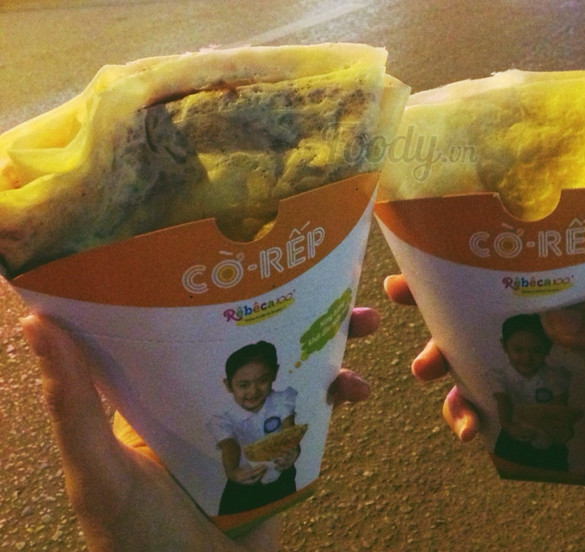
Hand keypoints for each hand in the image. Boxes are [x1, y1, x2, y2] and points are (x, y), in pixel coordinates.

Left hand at [20, 304, 379, 551]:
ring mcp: (249, 412)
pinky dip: (341, 388)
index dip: (219, 276)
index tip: (247, 243)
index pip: (188, 312)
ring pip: (296, 354)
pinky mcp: (281, 440)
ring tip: (366, 322)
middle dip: (299, 297)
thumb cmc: (137, 540)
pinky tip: (359, 390)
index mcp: (162, 381)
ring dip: (333, 334)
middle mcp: (208, 386)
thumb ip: (75, 408)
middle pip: (258, 325)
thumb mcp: (101, 473)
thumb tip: (37, 321)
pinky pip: (317, 402)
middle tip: (333, 274)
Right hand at [384, 274, 584, 551]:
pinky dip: (473, 418)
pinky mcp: (543, 427)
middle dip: (446, 317)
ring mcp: (550, 385)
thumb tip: (550, 320)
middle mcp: (565, 343)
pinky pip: (496, 415)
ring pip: (485, 366)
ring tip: (431, 381)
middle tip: (406, 313)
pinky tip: (469, 430)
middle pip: (494, 320)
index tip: (434, 255)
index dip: (484, 264)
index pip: (532, 277)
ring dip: (451, 371)